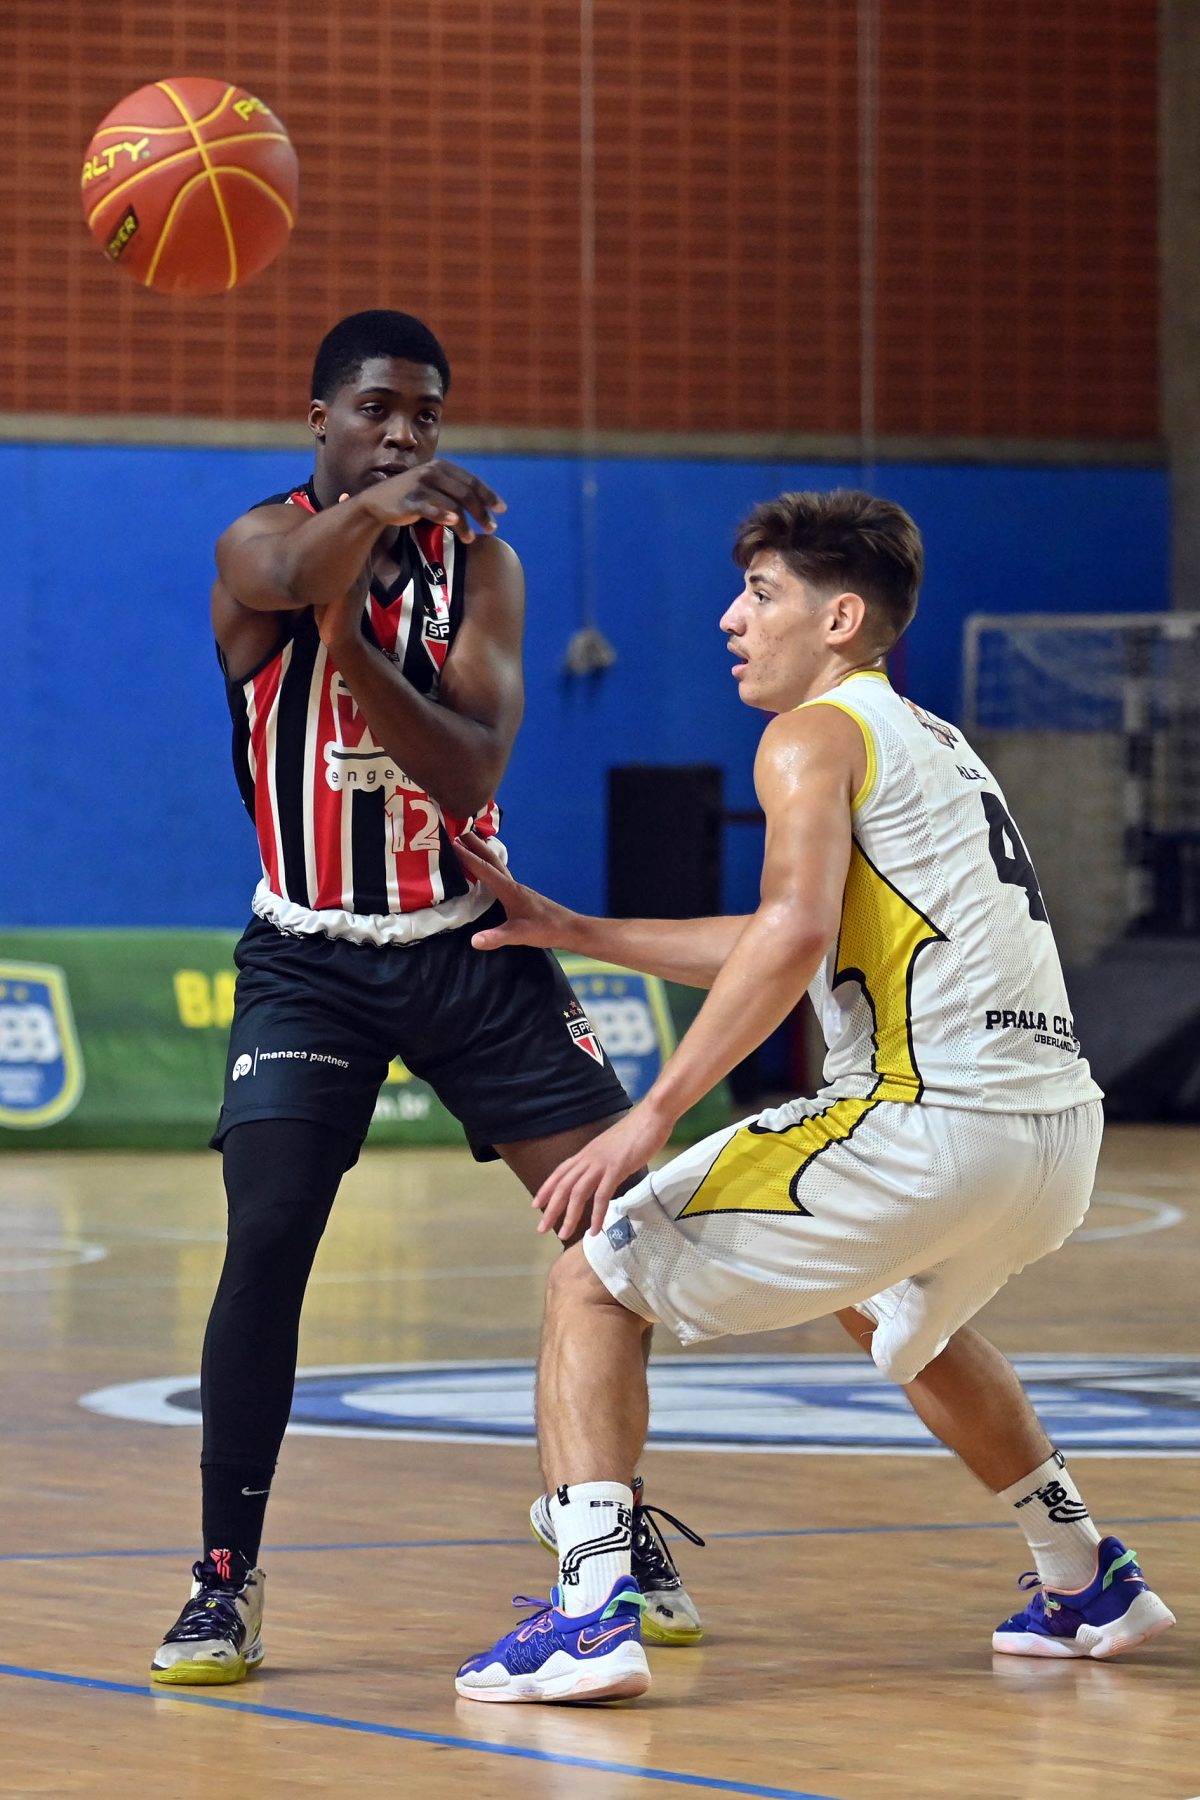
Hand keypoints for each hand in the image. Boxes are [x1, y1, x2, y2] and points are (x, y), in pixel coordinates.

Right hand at [363, 459, 505, 543]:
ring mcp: (420, 485)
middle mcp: (432, 472)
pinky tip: (455, 525)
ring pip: (452, 505)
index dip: (489, 495)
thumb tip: (483, 504)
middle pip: (466, 494)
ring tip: (470, 539)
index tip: (502, 510)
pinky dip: (443, 516)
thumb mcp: (434, 488)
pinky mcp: (409, 500)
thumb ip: (454, 491)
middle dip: (482, 513)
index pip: (472, 481)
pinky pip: (431, 509)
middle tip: (492, 528)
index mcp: (442, 466)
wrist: (377, 502)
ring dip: (465, 524)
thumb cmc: (411, 497)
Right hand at [454, 829, 575, 950]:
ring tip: (469, 846)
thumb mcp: (520, 935)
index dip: (467, 856)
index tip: (451, 842)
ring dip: (483, 854)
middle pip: (492, 860)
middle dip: (475, 845)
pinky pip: (500, 875)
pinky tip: (487, 873)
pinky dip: (490, 867)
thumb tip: (473, 941)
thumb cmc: (546, 929)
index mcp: (509, 890)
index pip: (485, 869)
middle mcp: (513, 884)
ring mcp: (518, 889)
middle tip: (458, 831)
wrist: (569, 929)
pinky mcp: (520, 895)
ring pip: (497, 866)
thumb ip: (497, 937)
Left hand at [532, 1098, 674, 1239]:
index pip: (560, 1172)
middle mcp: (589, 1157)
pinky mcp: (617, 1168)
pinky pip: (602, 1195)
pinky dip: (597, 1214)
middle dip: (551, 1209)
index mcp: (587, 1152)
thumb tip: (601, 1175)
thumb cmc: (637, 1131)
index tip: (535, 1205)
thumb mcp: (612, 1147)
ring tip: (564, 1234)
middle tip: (541, 1229)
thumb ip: (603, 1161)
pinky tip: (596, 1229)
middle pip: (563, 1186)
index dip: (546, 1188)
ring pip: (578, 1192)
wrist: (652, 1115)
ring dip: (570, 1216)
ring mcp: (602, 1163)